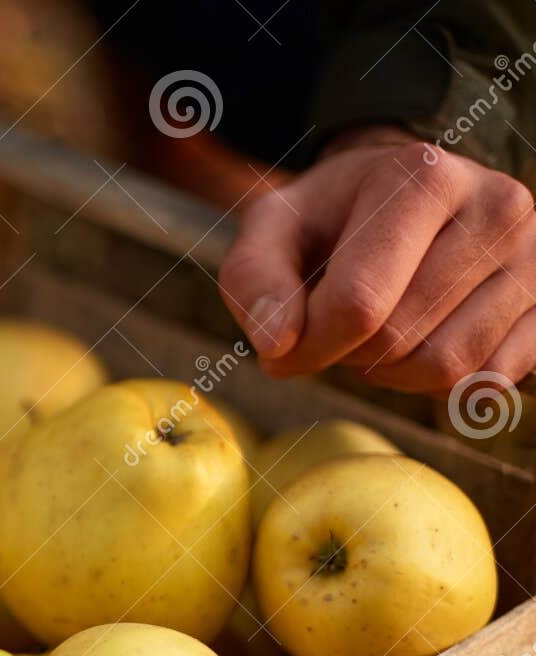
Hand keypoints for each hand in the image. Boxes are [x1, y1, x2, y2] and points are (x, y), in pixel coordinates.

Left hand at [219, 125, 535, 393]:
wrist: (400, 200)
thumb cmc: (329, 218)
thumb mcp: (271, 230)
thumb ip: (254, 280)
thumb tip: (277, 344)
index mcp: (422, 176)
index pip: (358, 304)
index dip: (309, 344)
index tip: (285, 342)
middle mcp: (497, 205)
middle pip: (397, 340)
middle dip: (346, 354)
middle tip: (334, 326)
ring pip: (446, 368)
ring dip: (390, 372)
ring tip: (375, 330)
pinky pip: (490, 380)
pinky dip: (438, 383)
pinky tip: (420, 340)